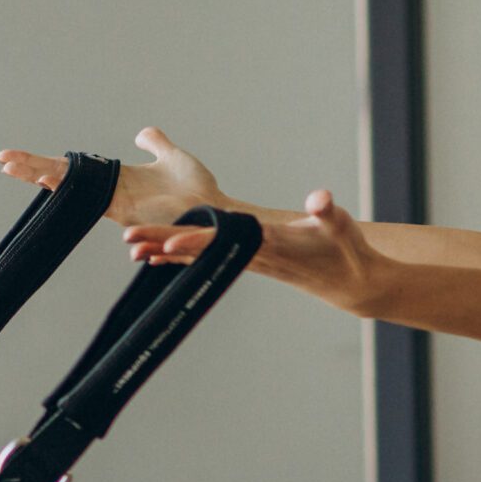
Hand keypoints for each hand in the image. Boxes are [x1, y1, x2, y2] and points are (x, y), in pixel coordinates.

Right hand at [0, 125, 221, 225]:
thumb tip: (141, 132)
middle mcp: (115, 198)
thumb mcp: (174, 157)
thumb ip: (156, 144)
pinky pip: (104, 209)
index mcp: (117, 183)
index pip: (71, 172)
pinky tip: (52, 187)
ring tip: (24, 173)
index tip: (12, 158)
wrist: (220, 215)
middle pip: (67, 183)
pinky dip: (75, 198)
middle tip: (2, 163)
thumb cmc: (199, 192)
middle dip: (35, 171)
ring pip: (82, 198)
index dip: (43, 164)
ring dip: (54, 185)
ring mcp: (126, 210)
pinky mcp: (141, 220)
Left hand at [126, 188, 388, 317]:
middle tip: (130, 240)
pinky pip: (209, 259)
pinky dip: (183, 257)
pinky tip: (158, 256)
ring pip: (200, 255)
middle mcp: (252, 255)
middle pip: (201, 250)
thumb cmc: (346, 252)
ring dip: (165, 251)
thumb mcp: (342, 227)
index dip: (196, 242)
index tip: (168, 243)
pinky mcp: (249, 260)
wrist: (350, 283)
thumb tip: (320, 198)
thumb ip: (328, 212)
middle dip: (165, 244)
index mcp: (270, 244)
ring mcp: (248, 260)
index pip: (225, 242)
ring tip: (132, 248)